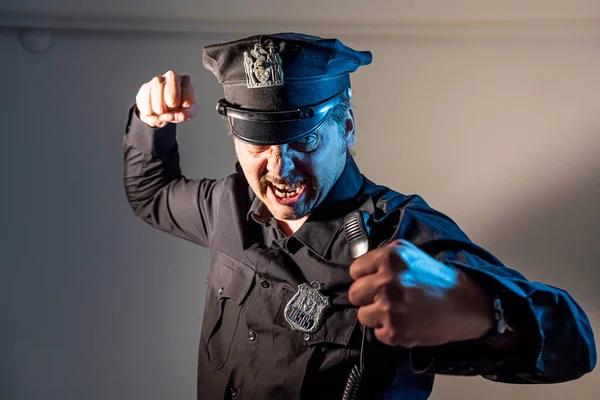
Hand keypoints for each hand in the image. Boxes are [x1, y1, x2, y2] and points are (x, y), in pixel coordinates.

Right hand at [135, 70, 198, 127]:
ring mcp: (157, 80)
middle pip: (171, 98)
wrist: (163, 109)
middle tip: (172, 107)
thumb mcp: (188, 113)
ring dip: (160, 111)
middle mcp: (172, 76)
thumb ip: (185, 115)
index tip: (184, 106)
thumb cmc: (179, 107)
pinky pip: (146, 105)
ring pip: (157, 101)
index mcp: (186, 82)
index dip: (184, 109)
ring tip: (163, 109)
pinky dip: (150, 112)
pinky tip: (154, 108)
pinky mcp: (145, 87)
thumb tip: (168, 116)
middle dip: (171, 108)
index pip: (187, 100)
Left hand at [348, 239, 493, 347]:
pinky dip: (389, 330)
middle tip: (385, 296)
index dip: (365, 276)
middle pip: (355, 294)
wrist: (464, 304)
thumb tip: (362, 266)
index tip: (375, 280)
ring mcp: (389, 308)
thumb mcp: (410, 252)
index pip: (355, 270)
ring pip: (363, 315)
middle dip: (368, 296)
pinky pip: (377, 333)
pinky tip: (404, 321)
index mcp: (389, 259)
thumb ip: (383, 256)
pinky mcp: (394, 331)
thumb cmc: (438, 279)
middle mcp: (386, 282)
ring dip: (376, 315)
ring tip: (396, 310)